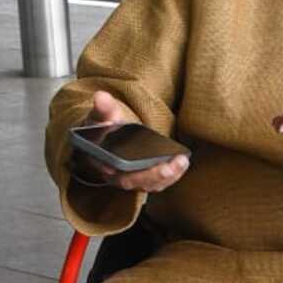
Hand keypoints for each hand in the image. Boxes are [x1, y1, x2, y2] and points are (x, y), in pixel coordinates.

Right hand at [73, 89, 189, 195]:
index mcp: (101, 159)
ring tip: (181, 162)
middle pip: (131, 181)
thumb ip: (104, 108)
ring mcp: (131, 179)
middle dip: (150, 175)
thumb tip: (101, 97)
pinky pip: (158, 183)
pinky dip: (172, 175)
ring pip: (148, 184)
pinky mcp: (145, 180)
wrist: (111, 136)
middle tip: (167, 169)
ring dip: (167, 176)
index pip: (106, 166)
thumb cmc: (106, 127)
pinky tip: (182, 163)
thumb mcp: (103, 116)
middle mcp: (115, 175)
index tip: (119, 167)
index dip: (112, 168)